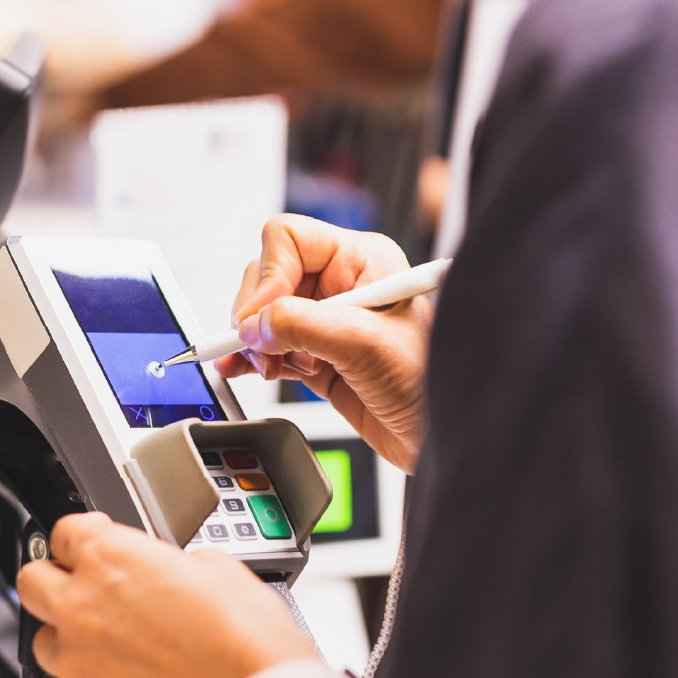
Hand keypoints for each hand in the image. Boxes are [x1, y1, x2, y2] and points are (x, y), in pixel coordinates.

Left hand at [16, 513, 318, 677]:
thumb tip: (174, 572)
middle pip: (31, 581)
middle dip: (54, 580)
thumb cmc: (245, 640)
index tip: (92, 543)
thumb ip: (175, 563)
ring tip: (109, 643)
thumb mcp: (218, 568)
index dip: (82, 536)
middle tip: (82, 588)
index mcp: (109, 558)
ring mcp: (78, 662)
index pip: (63, 533)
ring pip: (45, 640)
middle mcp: (81, 606)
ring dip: (68, 636)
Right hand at [216, 215, 433, 472]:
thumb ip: (302, 325)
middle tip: (266, 350)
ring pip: (262, 314)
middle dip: (257, 316)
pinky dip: (250, 357)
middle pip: (267, 277)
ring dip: (255, 342)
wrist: (435, 437)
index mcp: (361, 259)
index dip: (268, 277)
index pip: (288, 240)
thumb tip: (253, 326)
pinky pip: (268, 346)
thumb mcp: (364, 344)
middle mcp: (340, 283)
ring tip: (269, 367)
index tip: (262, 318)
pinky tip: (242, 368)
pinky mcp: (315, 356)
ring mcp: (325, 321)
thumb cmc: (428, 383)